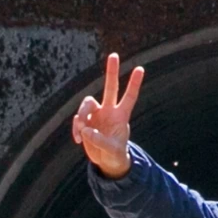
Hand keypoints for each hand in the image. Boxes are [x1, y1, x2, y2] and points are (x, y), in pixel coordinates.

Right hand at [71, 51, 141, 177]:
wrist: (106, 161)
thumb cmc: (115, 154)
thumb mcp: (112, 151)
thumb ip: (101, 141)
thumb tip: (86, 130)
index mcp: (121, 116)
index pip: (130, 97)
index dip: (134, 84)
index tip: (140, 68)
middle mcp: (109, 110)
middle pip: (110, 87)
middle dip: (112, 72)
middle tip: (114, 55)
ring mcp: (96, 115)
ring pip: (87, 104)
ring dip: (82, 115)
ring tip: (82, 131)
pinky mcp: (85, 122)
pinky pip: (77, 120)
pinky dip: (76, 129)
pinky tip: (78, 140)